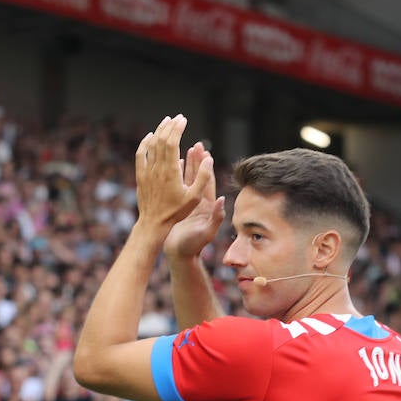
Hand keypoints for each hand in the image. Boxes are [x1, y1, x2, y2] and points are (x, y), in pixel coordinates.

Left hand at [135, 115, 212, 232]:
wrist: (154, 223)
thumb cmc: (176, 212)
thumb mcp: (194, 197)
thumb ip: (203, 177)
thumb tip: (208, 159)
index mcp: (171, 171)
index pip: (172, 142)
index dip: (177, 129)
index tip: (183, 120)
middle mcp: (157, 168)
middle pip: (161, 140)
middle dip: (170, 126)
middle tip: (178, 118)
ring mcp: (147, 171)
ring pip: (151, 145)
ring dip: (159, 131)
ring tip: (166, 121)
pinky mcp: (141, 176)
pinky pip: (140, 155)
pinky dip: (144, 143)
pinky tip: (149, 136)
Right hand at [164, 141, 225, 259]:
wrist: (180, 256)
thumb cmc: (192, 247)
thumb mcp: (206, 232)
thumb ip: (216, 217)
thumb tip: (223, 200)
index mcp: (207, 206)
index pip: (208, 182)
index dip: (207, 167)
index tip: (206, 152)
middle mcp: (200, 202)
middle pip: (200, 177)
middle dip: (199, 160)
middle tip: (197, 144)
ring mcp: (190, 204)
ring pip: (190, 180)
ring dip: (190, 164)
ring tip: (187, 148)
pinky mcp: (181, 206)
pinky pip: (180, 187)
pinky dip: (179, 175)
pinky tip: (177, 164)